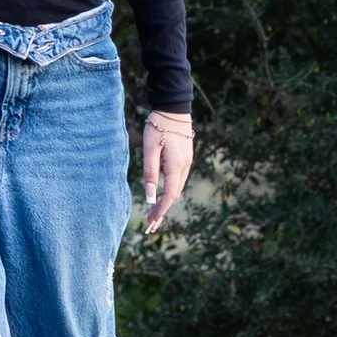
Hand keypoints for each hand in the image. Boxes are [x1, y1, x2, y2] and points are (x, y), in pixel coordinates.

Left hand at [142, 110, 193, 231]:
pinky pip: (177, 181)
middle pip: (174, 195)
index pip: (169, 195)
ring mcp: (186, 163)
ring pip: (177, 189)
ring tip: (155, 216)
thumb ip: (150, 172)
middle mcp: (185, 167)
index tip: (151, 222)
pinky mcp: (184, 159)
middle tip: (151, 226)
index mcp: (176, 166)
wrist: (173, 109)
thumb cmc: (159, 127)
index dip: (160, 210)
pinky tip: (162, 197)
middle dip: (162, 212)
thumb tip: (150, 196)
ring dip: (166, 203)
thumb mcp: (150, 149)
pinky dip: (170, 192)